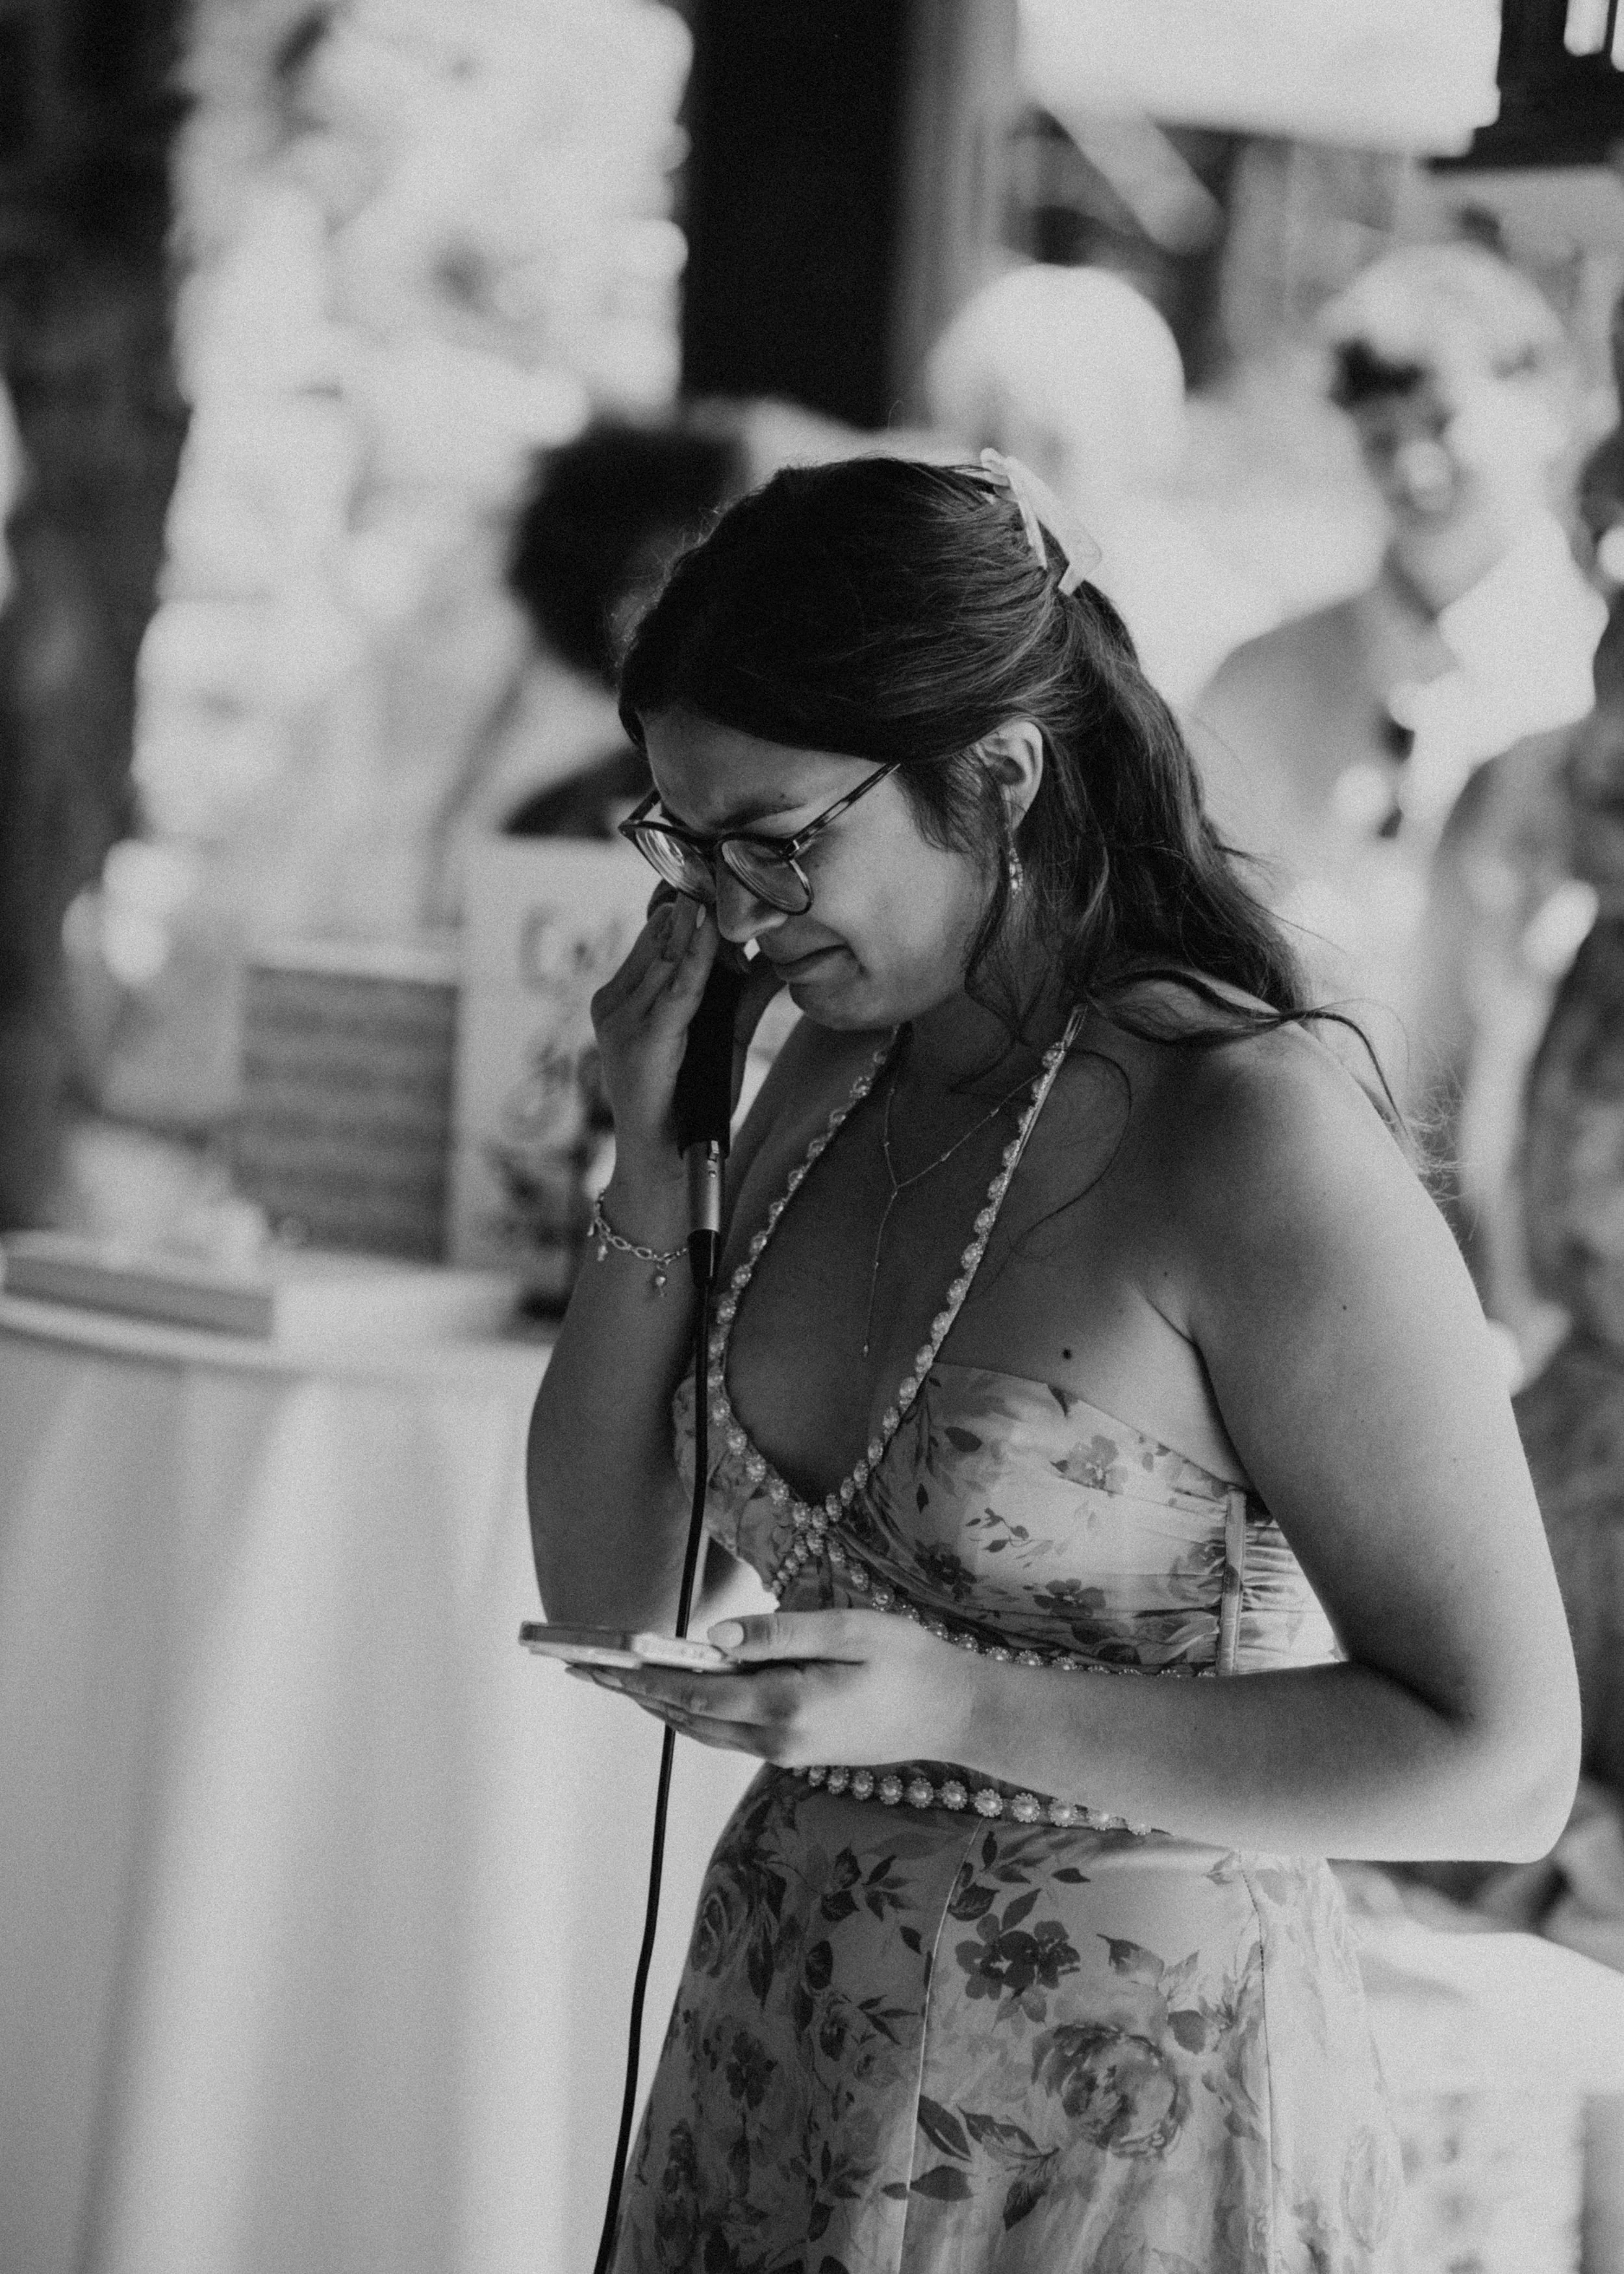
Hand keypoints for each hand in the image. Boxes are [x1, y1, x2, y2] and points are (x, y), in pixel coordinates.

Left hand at [569, 1608, 983, 1766]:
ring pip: (705, 1729)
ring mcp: (786, 1751)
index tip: (600, 1660)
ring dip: (658, 1704)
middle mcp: (777, 1738)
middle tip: (585, 1667)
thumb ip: (781, 1633)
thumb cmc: (910, 1660)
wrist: (957, 1714)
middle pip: (687, 1716)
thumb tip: (713, 1638)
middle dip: (634, 1691)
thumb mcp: (851, 1629)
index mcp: (787, 1705)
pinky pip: (729, 1732)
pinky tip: (678, 1693)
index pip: (694, 1692)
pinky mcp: (796, 1751)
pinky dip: (694, 1713)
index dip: (642, 1676)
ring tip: (616, 1678)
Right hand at [589, 893, 784, 1177]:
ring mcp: (621, 1019)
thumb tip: (778, 950)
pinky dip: (698, 956)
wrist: (665, 1164)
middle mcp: (615, 1001)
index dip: (692, 902)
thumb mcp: (722, 1034)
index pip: (657, 932)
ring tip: (733, 885)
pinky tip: (716, 927)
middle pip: (661, 934)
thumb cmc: (694, 1101)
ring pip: (667, 953)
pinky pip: (676, 987)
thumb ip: (743, 991)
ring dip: (705, 922)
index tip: (724, 868)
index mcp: (625, 996)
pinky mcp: (640, 1038)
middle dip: (700, 905)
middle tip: (734, 865)